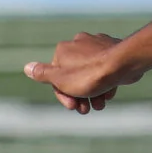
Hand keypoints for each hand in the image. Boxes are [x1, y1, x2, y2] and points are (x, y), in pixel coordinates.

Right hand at [23, 32, 137, 112]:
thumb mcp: (61, 79)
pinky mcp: (113, 47)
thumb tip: (27, 68)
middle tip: (87, 109)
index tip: (73, 107)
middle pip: (75, 75)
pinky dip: (105, 81)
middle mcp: (78, 43)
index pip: (57, 76)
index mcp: (63, 50)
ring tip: (100, 104)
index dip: (63, 95)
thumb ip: (42, 74)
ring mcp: (97, 44)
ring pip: (91, 72)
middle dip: (80, 95)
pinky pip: (105, 67)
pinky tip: (110, 92)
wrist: (124, 63)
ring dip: (93, 92)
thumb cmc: (91, 74)